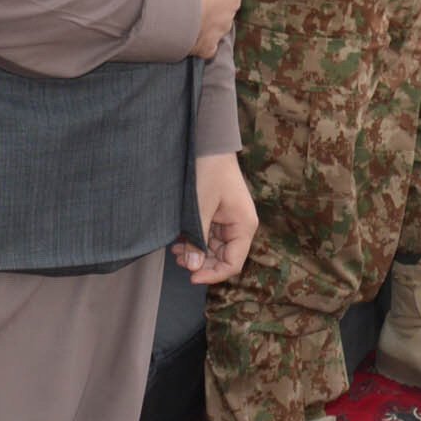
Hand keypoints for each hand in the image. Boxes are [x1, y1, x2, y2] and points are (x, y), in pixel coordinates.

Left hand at [174, 151, 256, 286]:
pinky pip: (209, 235)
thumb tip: (192, 267)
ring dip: (196, 252)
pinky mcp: (219, 214)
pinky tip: (180, 240)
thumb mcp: (200, 207)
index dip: (213, 274)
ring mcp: (229, 220)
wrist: (208, 144)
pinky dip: (195, 239)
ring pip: (214, 248)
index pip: (233, 263)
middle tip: (178, 260)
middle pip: (223, 258)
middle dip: (201, 262)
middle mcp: (240, 226)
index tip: (191, 276)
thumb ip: (197, 239)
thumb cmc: (208, 172)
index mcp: (244, 226)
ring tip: (176, 250)